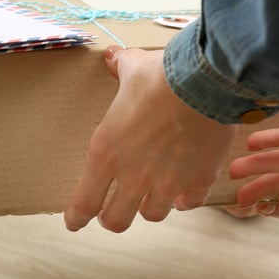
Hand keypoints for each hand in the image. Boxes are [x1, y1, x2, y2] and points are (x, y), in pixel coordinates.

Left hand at [65, 47, 236, 232]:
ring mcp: (166, 183)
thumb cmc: (161, 76)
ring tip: (151, 195)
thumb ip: (119, 66)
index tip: (74, 222)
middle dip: (112, 218)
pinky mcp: (198, 181)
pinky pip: (189, 204)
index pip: (83, 202)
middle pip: (115, 221)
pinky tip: (183, 193)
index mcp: (105, 153)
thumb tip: (111, 55)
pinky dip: (185, 201)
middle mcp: (132, 175)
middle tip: (113, 211)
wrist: (204, 83)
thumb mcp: (133, 69)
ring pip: (152, 215)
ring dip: (149, 207)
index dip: (77, 217)